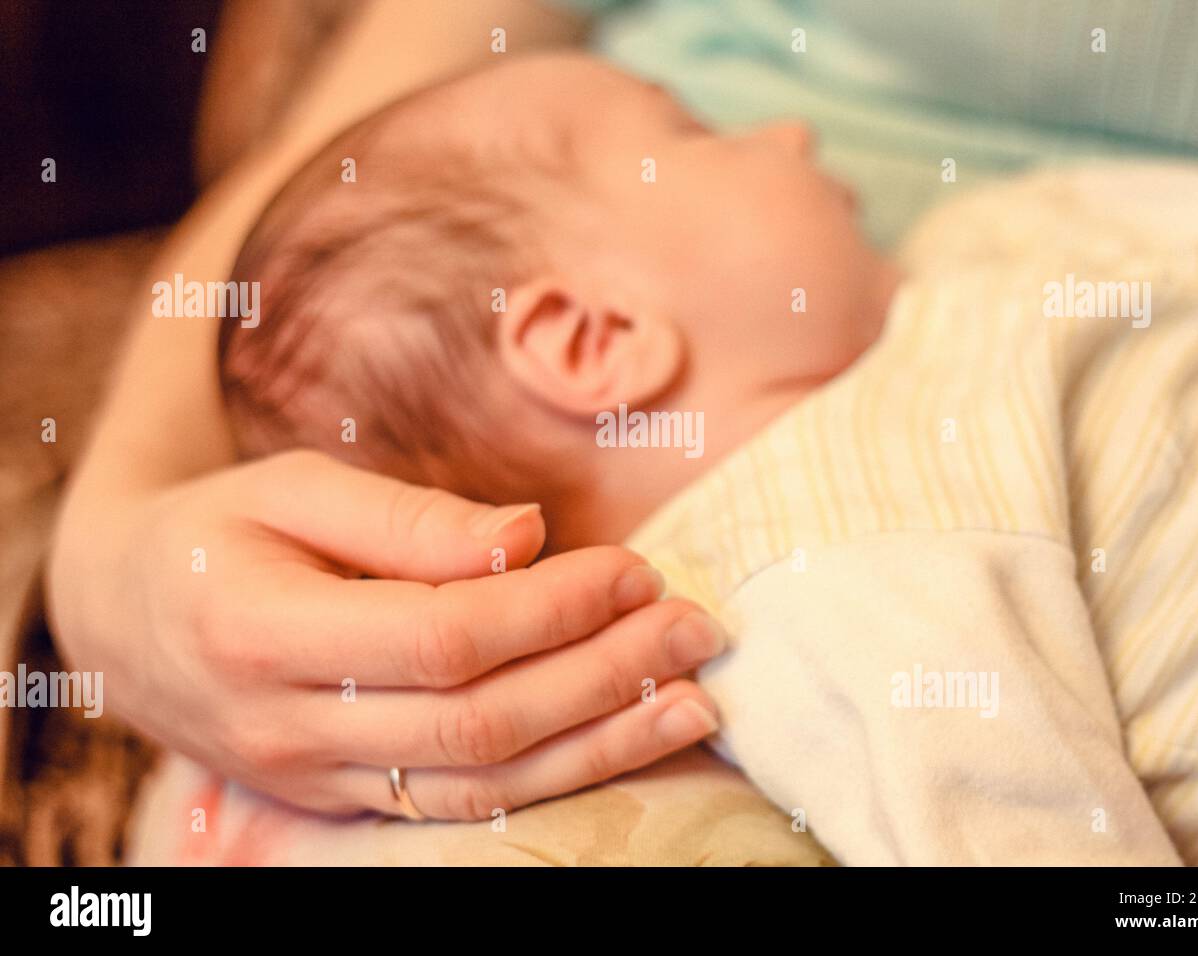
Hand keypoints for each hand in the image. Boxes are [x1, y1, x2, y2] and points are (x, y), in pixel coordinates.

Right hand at [47, 450, 722, 818]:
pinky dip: (558, 778)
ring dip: (603, 743)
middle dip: (604, 677)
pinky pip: (464, 805)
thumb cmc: (219, 533)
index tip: (633, 569)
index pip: (443, 638)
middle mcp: (291, 725)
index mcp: (264, 631)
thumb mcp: (291, 488)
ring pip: (484, 782)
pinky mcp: (346, 800)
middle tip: (693, 626)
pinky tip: (628, 741)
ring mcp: (318, 780)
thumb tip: (528, 538)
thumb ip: (405, 519)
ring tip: (695, 700)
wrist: (129, 618)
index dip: (551, 610)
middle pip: (479, 721)